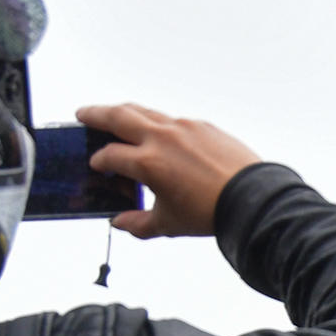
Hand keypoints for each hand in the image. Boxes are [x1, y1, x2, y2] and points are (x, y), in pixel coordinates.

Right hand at [76, 103, 261, 237]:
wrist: (252, 200)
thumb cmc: (210, 214)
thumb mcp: (169, 224)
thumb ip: (138, 224)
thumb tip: (119, 223)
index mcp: (147, 162)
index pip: (109, 156)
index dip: (99, 162)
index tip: (97, 166)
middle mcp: (161, 138)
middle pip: (117, 117)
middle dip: (95, 115)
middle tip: (83, 115)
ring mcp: (183, 128)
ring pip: (145, 112)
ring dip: (125, 112)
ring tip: (114, 115)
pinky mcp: (203, 126)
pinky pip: (174, 120)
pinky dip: (159, 123)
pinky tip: (158, 131)